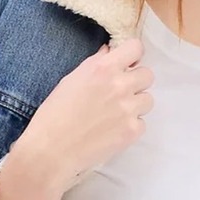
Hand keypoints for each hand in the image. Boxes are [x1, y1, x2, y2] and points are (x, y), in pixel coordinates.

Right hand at [17, 36, 153, 193]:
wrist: (51, 151)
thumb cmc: (54, 115)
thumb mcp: (71, 79)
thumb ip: (95, 64)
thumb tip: (109, 52)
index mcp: (103, 68)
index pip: (136, 48)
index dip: (133, 56)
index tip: (127, 65)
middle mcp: (119, 85)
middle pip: (148, 75)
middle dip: (137, 82)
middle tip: (121, 93)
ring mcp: (128, 109)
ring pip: (148, 100)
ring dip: (136, 105)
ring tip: (116, 114)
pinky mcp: (131, 131)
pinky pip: (142, 123)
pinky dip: (130, 127)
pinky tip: (113, 131)